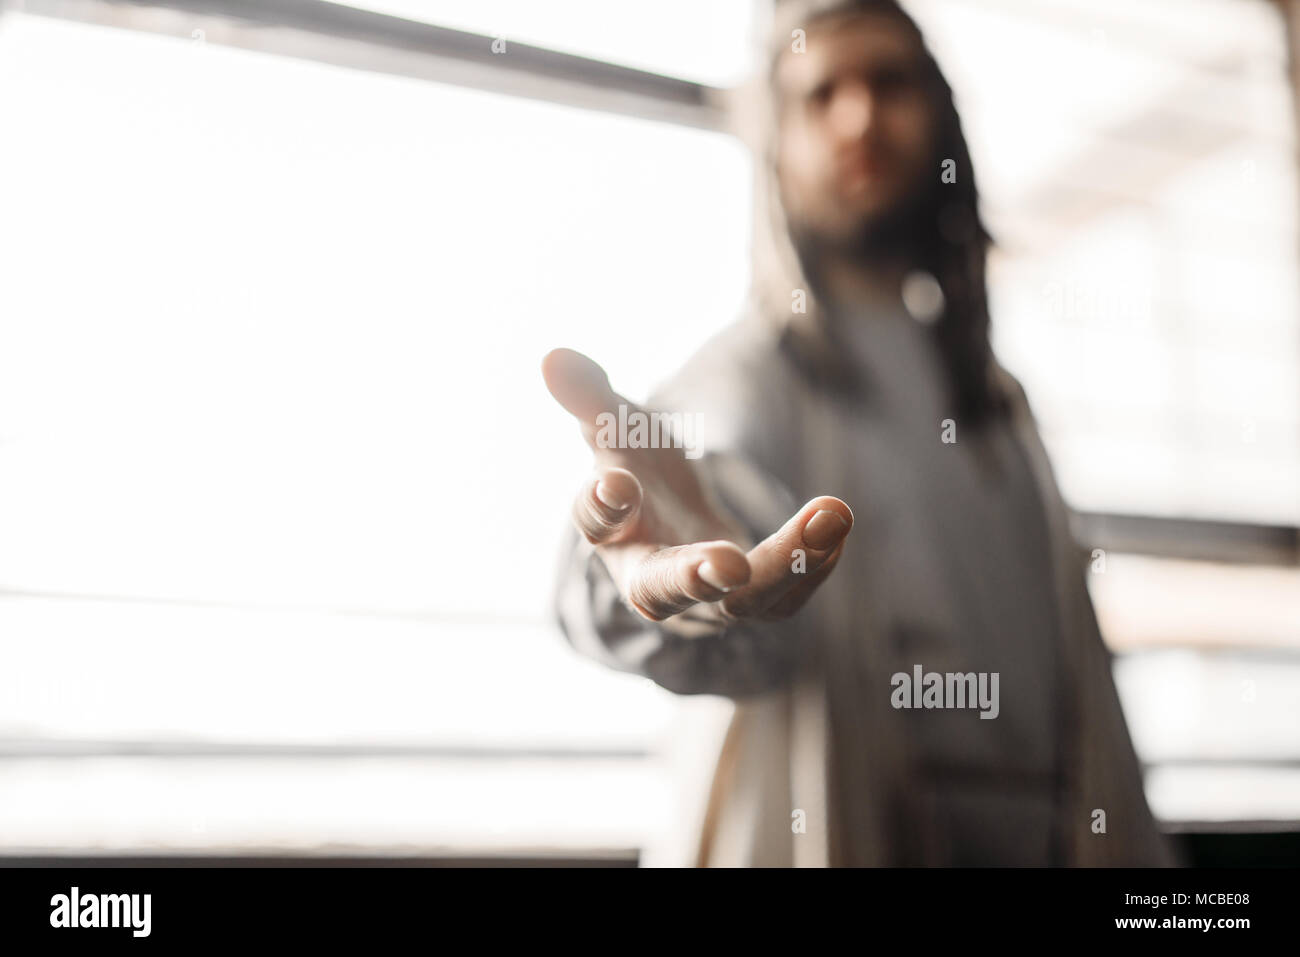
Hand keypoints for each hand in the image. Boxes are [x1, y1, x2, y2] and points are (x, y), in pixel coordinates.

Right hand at [542, 348, 852, 623]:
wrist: (676, 526)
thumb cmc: (640, 472)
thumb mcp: (620, 429)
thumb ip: (590, 398)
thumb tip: (551, 355)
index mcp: (610, 531)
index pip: (597, 524)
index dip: (603, 506)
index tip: (618, 484)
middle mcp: (648, 577)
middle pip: (663, 591)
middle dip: (694, 577)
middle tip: (728, 566)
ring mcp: (702, 602)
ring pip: (739, 602)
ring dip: (785, 562)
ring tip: (830, 513)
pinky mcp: (748, 605)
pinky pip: (783, 599)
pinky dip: (812, 563)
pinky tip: (836, 523)